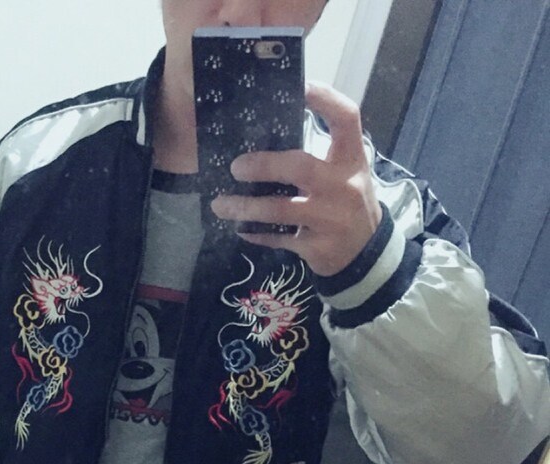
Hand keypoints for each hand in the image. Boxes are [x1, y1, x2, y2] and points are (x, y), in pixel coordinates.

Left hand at [210, 82, 383, 277]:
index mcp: (352, 159)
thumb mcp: (346, 173)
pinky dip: (256, 233)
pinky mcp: (317, 247)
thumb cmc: (348, 202)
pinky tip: (241, 229)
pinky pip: (279, 238)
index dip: (325, 99)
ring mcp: (331, 219)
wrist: (366, 253)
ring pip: (280, 210)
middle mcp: (344, 186)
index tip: (301, 85)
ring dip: (245, 207)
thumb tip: (265, 138)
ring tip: (221, 204)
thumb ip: (318, 156)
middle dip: (263, 165)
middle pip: (300, 167)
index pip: (346, 118)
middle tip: (236, 167)